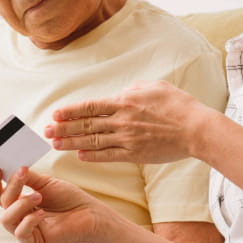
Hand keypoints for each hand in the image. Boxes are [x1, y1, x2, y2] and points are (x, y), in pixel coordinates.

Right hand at [0, 166, 105, 242]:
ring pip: (6, 219)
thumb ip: (26, 178)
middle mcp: (20, 218)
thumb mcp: (45, 184)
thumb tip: (9, 167)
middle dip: (11, 187)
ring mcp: (26, 233)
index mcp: (20, 204)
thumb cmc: (69, 199)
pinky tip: (43, 213)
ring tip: (39, 196)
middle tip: (22, 173)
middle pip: (2, 204)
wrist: (89, 213)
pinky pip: (20, 233)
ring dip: (20, 203)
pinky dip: (29, 220)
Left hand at [46, 80, 212, 162]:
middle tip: (46, 131)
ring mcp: (127, 139)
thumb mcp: (155, 87)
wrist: (196, 129)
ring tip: (56, 144)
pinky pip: (109, 155)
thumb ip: (134, 89)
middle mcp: (122, 121)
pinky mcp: (135, 154)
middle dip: (64, 128)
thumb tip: (122, 93)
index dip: (71, 111)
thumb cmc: (178, 106)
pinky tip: (80, 156)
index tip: (56, 114)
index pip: (90, 106)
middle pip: (86, 125)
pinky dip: (93, 156)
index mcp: (125, 102)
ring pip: (93, 141)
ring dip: (72, 143)